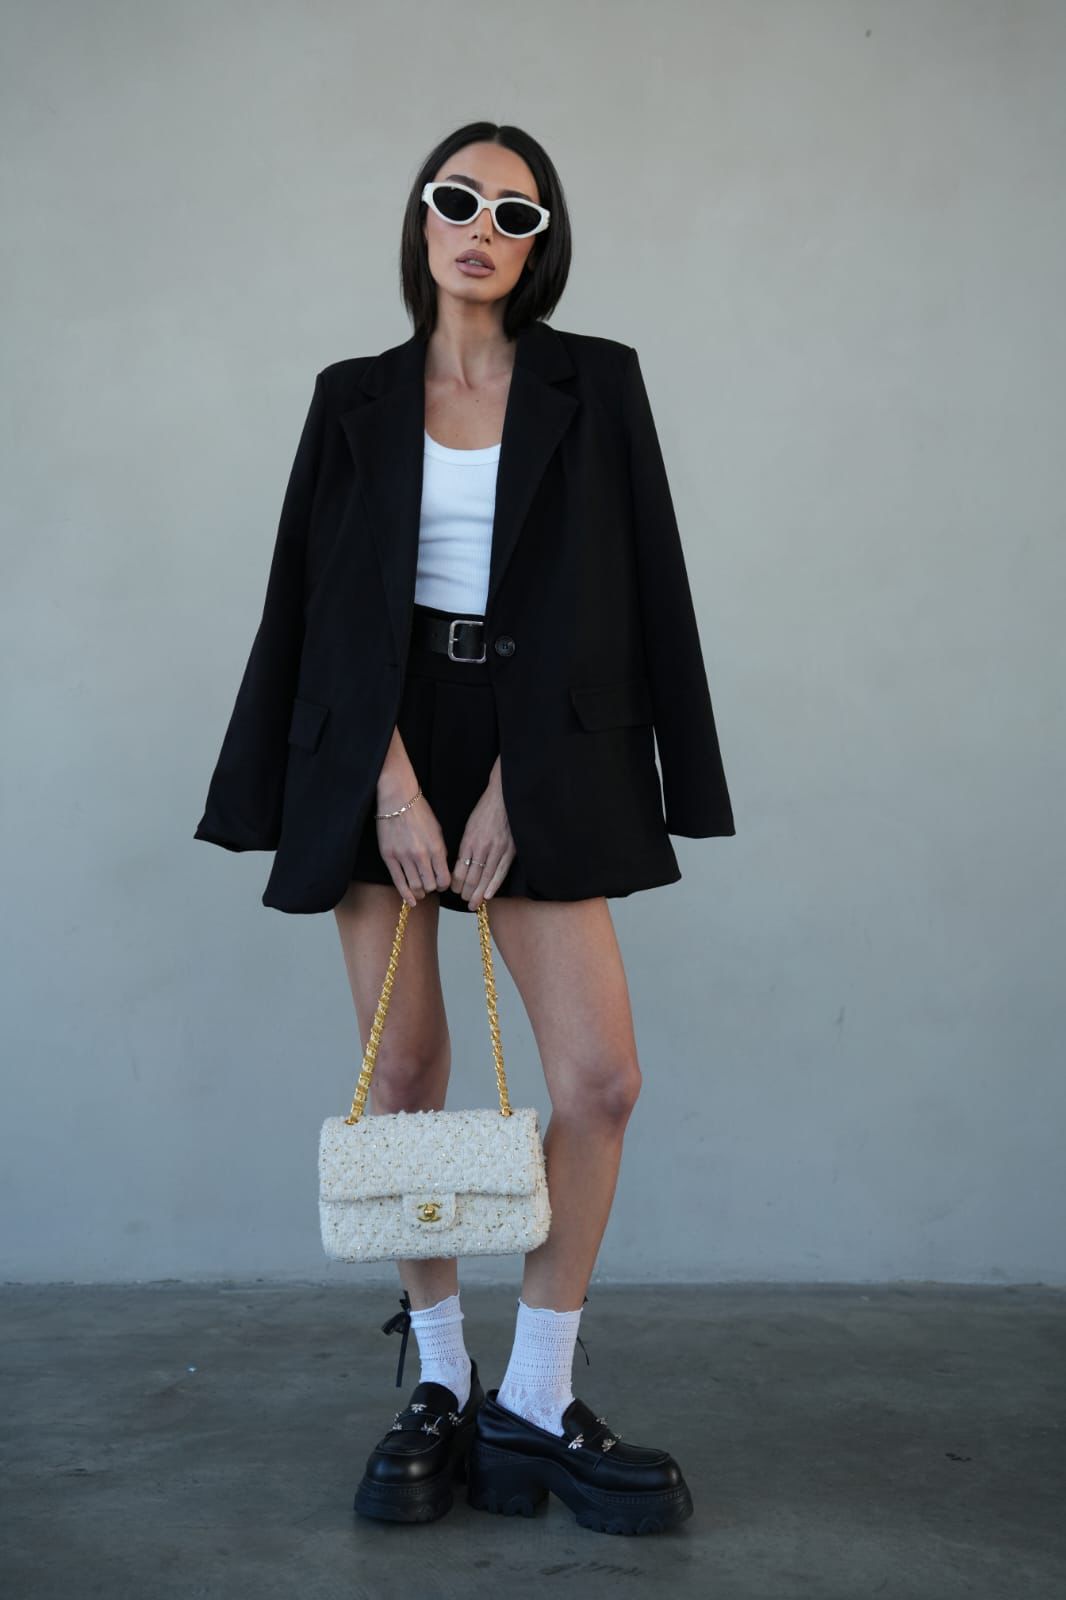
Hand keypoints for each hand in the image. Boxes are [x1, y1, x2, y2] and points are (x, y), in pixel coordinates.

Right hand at [375, 791, 451, 907]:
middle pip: (430, 885)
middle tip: (431, 886)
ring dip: (420, 892)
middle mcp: (421, 855)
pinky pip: (399, 882)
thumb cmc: (419, 812)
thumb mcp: (437, 830)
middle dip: (432, 888)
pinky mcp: (389, 857)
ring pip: (415, 886)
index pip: (444, 879)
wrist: (397, 799)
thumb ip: (440, 851)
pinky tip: (411, 900)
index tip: (443, 884)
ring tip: (421, 892)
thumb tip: (442, 870)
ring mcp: (404, 857)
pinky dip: (406, 895)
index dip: (445, 886)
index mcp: (436, 847)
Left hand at [452, 760, 515, 909]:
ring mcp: (497, 849)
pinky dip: (494, 884)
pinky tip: (488, 895)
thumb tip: (462, 864)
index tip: (453, 890)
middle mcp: (481, 847)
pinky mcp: (510, 849)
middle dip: (466, 891)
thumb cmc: (486, 810)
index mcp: (469, 841)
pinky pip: (501, 871)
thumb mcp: (470, 826)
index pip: (459, 868)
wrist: (504, 796)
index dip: (455, 882)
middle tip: (463, 901)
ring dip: (478, 893)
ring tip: (473, 904)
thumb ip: (466, 845)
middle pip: (471, 876)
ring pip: (485, 876)